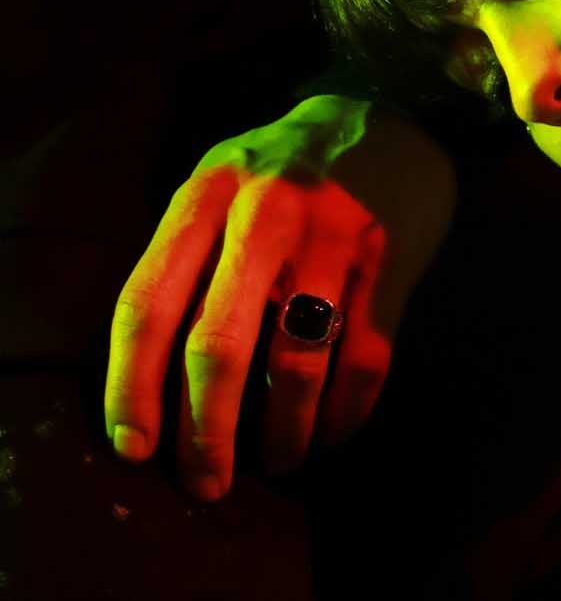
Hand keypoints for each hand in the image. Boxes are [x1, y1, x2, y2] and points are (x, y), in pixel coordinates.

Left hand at [104, 97, 458, 499]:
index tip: (133, 449)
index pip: (148, 303)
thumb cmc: (278, 173)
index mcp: (203, 199)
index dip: (132, 385)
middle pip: (220, 344)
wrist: (386, 118)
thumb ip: (185, 262)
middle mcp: (263, 214)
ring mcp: (332, 237)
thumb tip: (153, 386)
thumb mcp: (216, 190)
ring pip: (298, 363)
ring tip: (275, 463)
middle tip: (206, 483)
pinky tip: (330, 437)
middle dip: (207, 431)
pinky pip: (365, 360)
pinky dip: (345, 414)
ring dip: (283, 433)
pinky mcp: (389, 263)